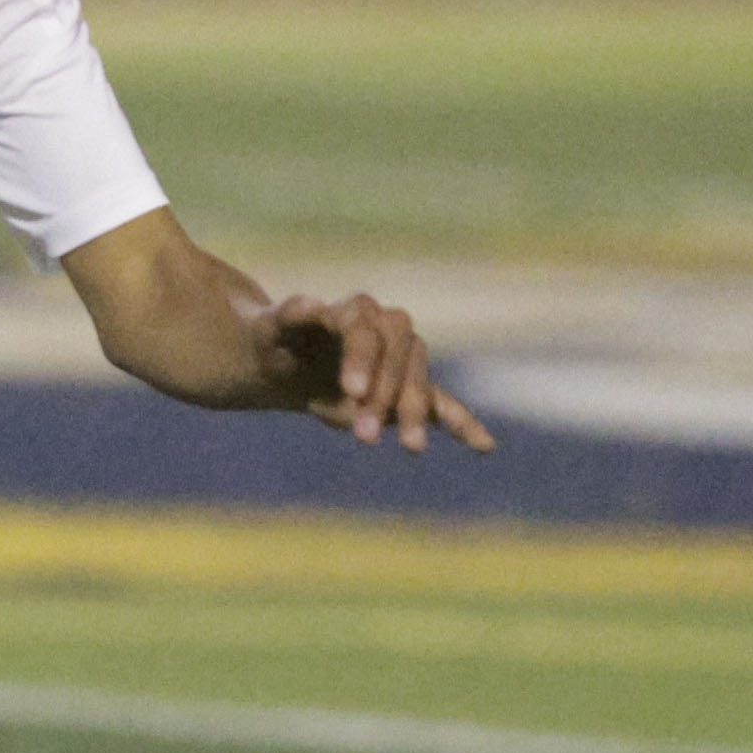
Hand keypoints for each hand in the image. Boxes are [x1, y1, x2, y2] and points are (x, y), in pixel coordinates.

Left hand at [264, 291, 492, 453]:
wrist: (280, 363)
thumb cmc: (270, 343)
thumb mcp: (267, 330)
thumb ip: (289, 316)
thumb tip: (314, 304)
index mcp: (356, 312)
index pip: (369, 333)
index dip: (363, 360)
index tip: (353, 392)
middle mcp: (387, 329)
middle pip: (401, 358)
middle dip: (387, 395)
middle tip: (364, 436)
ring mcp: (401, 359)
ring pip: (419, 382)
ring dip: (414, 414)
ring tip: (410, 449)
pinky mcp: (408, 388)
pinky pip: (442, 402)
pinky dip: (462, 422)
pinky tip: (485, 446)